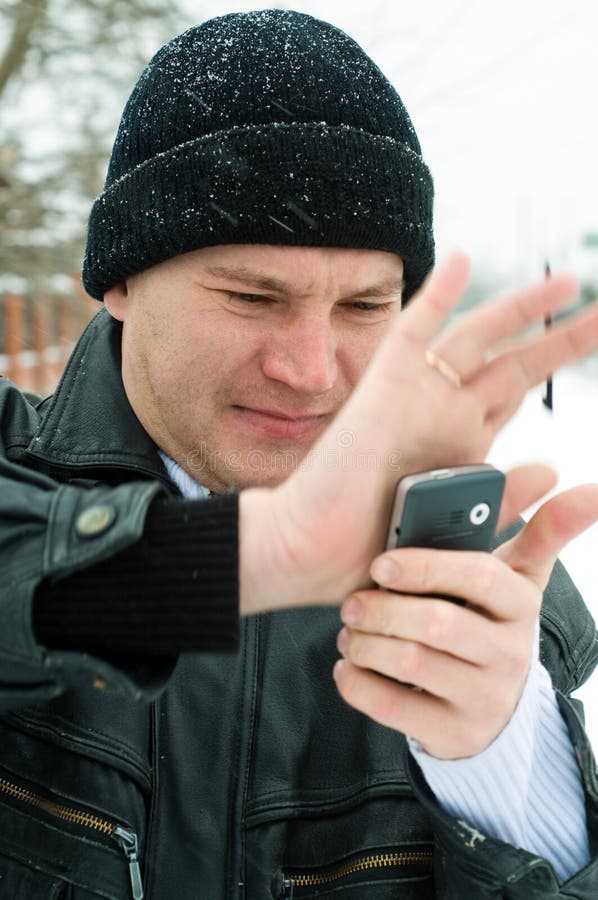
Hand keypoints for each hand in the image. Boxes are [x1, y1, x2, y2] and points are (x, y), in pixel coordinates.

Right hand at [240, 253, 597, 614]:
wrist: (310, 555)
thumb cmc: (372, 554)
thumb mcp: (457, 531)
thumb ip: (503, 499)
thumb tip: (552, 466)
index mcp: (459, 446)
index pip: (513, 392)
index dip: (548, 365)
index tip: (583, 343)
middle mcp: (443, 417)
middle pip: (513, 366)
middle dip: (560, 340)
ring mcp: (415, 400)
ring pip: (478, 341)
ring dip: (523, 310)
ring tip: (569, 284)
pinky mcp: (383, 392)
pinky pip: (414, 333)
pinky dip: (436, 296)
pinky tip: (461, 260)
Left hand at [332, 483, 597, 758]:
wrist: (489, 708)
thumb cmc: (488, 621)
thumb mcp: (514, 577)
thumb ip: (537, 527)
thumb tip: (578, 481)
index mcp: (521, 602)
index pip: (481, 576)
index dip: (427, 567)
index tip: (381, 563)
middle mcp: (510, 652)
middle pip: (439, 623)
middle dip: (384, 609)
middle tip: (352, 600)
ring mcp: (485, 698)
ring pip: (413, 664)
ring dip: (366, 643)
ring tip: (349, 630)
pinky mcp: (454, 734)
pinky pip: (395, 708)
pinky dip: (358, 684)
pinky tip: (347, 668)